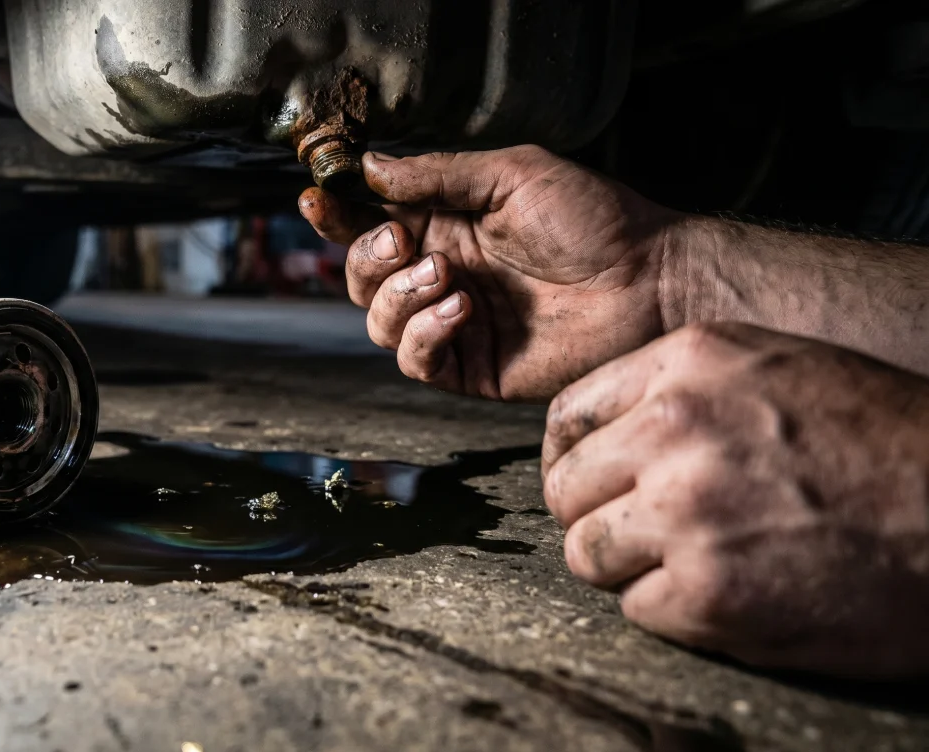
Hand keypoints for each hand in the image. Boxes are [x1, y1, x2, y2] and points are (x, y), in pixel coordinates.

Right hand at [299, 146, 676, 400]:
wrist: (649, 281)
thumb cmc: (594, 221)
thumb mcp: (511, 175)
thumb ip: (437, 176)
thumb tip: (370, 168)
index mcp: (446, 225)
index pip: (370, 223)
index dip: (336, 214)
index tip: (316, 199)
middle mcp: (442, 275)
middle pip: (360, 278)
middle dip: (367, 260)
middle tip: (401, 244)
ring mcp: (453, 324)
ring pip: (379, 322)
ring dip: (398, 298)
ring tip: (447, 278)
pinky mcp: (471, 367)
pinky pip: (416, 361)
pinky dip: (423, 336)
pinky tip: (458, 311)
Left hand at [543, 322, 928, 677]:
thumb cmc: (888, 443)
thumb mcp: (779, 370)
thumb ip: (684, 391)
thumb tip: (607, 437)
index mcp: (688, 364)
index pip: (567, 417)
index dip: (576, 460)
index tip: (596, 484)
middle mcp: (673, 429)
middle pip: (566, 490)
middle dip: (600, 516)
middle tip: (651, 533)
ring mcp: (686, 513)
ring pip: (588, 553)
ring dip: (632, 568)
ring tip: (700, 562)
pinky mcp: (708, 593)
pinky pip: (639, 609)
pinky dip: (679, 612)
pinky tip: (739, 593)